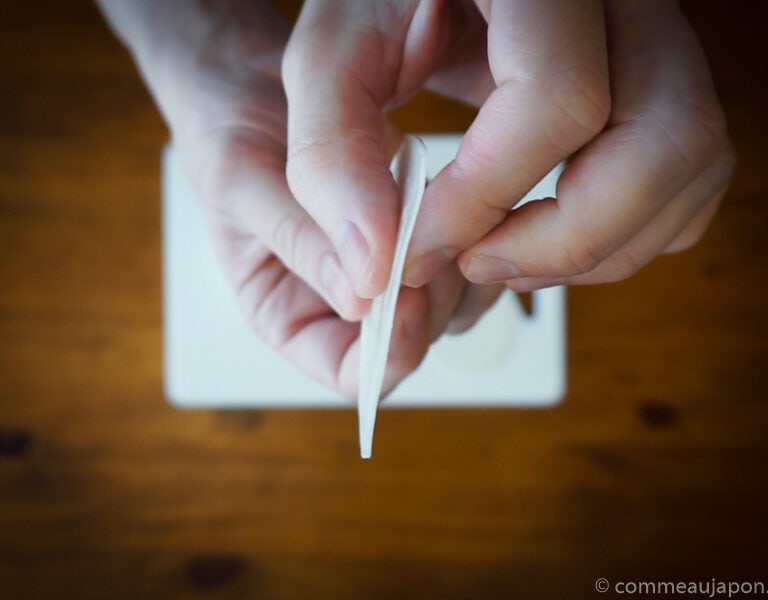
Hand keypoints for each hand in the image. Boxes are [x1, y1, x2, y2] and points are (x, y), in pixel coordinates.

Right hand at [97, 0, 469, 396]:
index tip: (406, 297)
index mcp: (288, 314)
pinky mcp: (412, 229)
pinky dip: (470, 240)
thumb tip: (360, 297)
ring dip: (456, 270)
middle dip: (431, 302)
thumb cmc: (227, 130)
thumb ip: (298, 239)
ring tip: (439, 211)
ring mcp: (382, 267)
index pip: (352, 374)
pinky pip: (462, 260)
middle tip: (432, 239)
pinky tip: (451, 197)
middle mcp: (339, 303)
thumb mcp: (241, 179)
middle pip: (411, 343)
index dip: (389, 352)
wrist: (251, 77)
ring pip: (447, 308)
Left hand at [282, 0, 733, 294]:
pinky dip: (628, 234)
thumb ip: (333, 153)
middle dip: (566, 240)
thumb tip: (375, 264)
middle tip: (480, 264)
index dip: (486, 198)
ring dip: (599, 247)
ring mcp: (659, 44)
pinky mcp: (664, 87)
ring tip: (505, 255)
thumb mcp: (334, 57)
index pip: (559, 98)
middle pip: (662, 143)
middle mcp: (626, 5)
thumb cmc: (386, 2)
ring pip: (689, 169)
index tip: (419, 248)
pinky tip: (549, 233)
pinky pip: (691, 180)